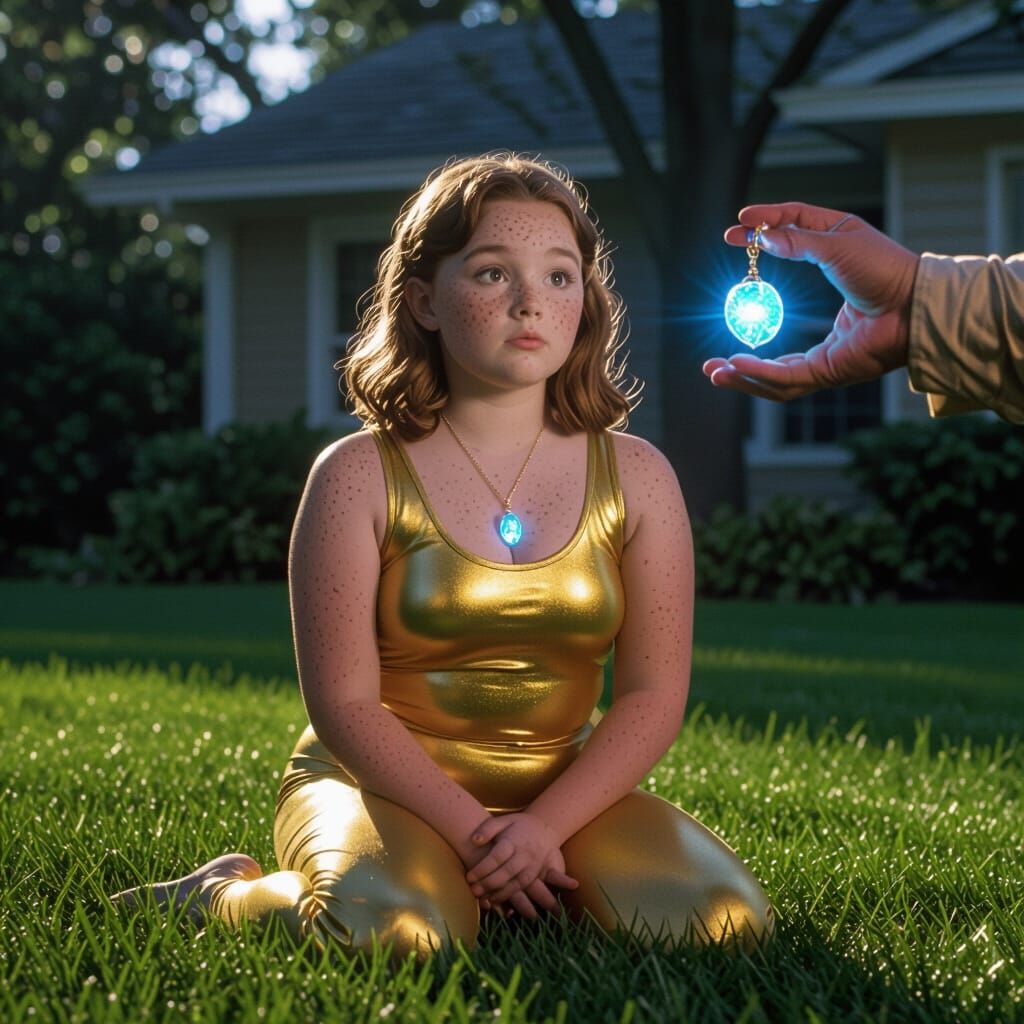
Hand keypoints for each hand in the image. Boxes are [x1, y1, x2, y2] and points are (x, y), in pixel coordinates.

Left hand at [464, 813, 577, 917]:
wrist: (546, 829)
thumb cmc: (519, 825)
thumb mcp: (505, 820)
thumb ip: (488, 828)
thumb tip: (474, 840)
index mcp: (514, 840)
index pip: (497, 857)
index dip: (482, 868)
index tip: (469, 877)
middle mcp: (525, 854)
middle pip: (506, 872)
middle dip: (488, 883)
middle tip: (473, 890)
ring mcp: (532, 866)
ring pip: (515, 883)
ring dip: (498, 893)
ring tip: (483, 898)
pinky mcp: (537, 875)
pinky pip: (523, 888)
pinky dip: (509, 895)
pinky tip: (496, 900)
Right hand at [704, 202, 918, 399]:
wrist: (912, 302)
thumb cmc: (886, 268)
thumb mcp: (835, 241)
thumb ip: (796, 240)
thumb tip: (760, 238)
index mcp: (823, 288)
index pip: (774, 300)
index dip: (753, 247)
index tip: (731, 234)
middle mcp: (820, 331)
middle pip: (769, 348)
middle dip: (736, 357)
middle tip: (711, 346)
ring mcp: (823, 356)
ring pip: (773, 376)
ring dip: (740, 376)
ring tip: (713, 370)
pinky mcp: (826, 371)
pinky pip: (786, 379)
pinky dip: (758, 374)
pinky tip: (735, 365)